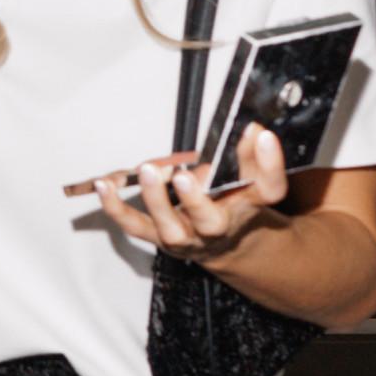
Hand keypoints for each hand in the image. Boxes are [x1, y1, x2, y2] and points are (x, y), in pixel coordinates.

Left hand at [95, 121, 289, 262]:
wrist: (224, 245)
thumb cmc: (234, 204)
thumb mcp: (251, 179)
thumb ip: (252, 155)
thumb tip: (252, 129)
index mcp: (249, 208)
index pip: (269, 188)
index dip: (270, 163)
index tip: (264, 136)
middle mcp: (217, 228)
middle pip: (210, 220)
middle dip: (196, 199)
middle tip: (185, 176)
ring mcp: (185, 237)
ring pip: (169, 227)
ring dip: (155, 200)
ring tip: (147, 171)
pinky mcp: (157, 237)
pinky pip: (133, 225)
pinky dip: (115, 207)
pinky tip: (105, 184)